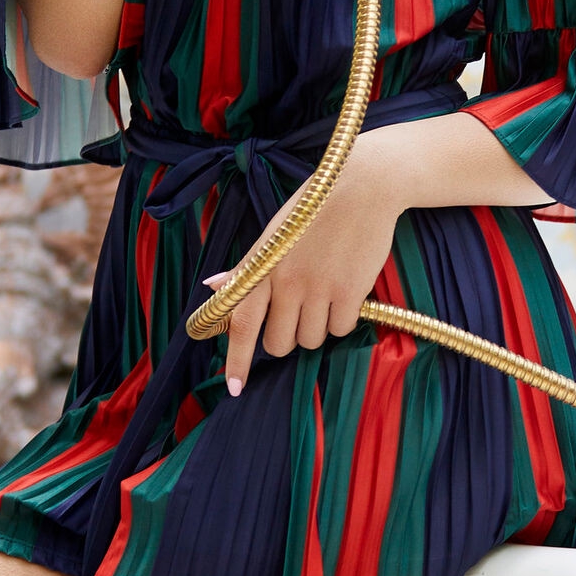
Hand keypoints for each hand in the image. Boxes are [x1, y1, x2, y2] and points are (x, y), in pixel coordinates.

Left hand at [206, 136, 407, 393]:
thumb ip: (247, 267)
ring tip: (325, 296)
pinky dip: (343, 319)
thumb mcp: (273, 233)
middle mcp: (286, 282)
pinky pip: (341, 329)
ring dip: (317, 328)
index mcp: (262, 267)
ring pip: (311, 339)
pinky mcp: (349, 291)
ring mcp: (318, 288)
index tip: (234, 388)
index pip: (240, 324)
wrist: (363, 186)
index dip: (236, 361)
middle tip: (299, 315)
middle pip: (279, 343)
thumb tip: (213, 286)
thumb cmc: (314, 207)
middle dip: (287, 337)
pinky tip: (346, 293)